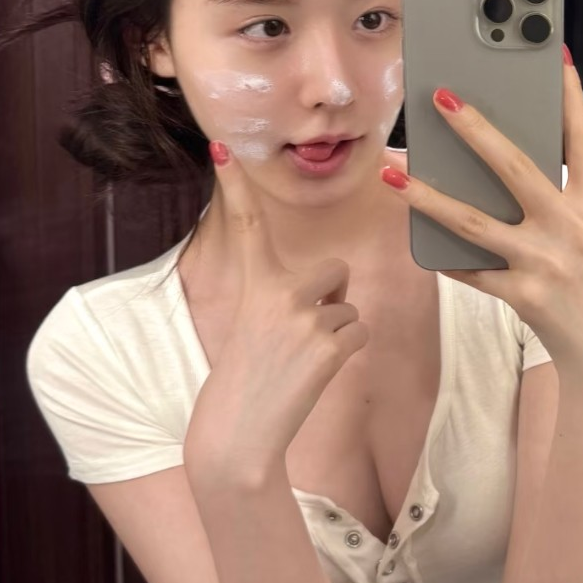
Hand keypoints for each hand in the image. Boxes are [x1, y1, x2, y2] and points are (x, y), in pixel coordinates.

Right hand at [182, 143, 369, 486]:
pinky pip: (358, 332)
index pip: (246, 227)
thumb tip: (335, 290)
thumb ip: (283, 299)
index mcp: (253, 286)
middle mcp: (280, 293)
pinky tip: (316, 373)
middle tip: (301, 334)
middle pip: (334, 271)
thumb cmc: (247, 382)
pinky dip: (346, 352)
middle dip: (332, 297)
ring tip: (302, 362)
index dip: (237, 186)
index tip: (224, 147)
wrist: (238, 436)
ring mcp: (306, 319)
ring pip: (348, 308)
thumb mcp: (253, 327)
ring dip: (337, 332)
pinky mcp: (330, 346)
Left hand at [380, 50, 582, 375]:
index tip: (554, 57)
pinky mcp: (524, 295)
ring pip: (473, 222)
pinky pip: (471, 269)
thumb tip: (495, 158)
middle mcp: (571, 227)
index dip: (570, 97)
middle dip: (476, 130)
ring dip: (426, 195)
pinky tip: (418, 240)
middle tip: (441, 98)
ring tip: (391, 172)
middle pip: (516, 168)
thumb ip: (553, 197)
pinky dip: (445, 256)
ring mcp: (546, 262)